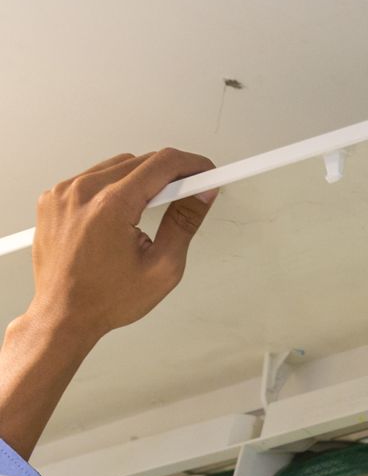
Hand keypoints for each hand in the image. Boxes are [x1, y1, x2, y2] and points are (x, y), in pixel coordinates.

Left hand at [27, 148, 217, 341]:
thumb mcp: (163, 267)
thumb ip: (185, 223)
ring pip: (115, 166)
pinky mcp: (53, 200)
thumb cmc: (105, 299)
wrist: (63, 314)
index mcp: (110, 206)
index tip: (205, 171)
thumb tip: (201, 194)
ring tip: (149, 212)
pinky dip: (112, 187)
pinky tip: (120, 213)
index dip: (192, 164)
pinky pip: (91, 178)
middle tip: (186, 195)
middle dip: (169, 175)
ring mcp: (63, 194)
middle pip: (139, 161)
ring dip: (140, 180)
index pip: (162, 164)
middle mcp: (82, 193)